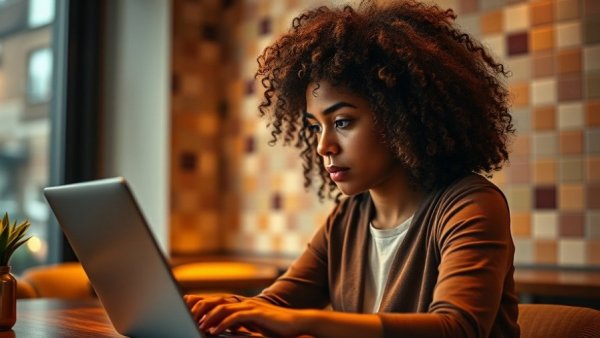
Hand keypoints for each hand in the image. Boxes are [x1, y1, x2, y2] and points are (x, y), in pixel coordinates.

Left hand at [197, 298, 312, 336]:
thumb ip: (236, 323)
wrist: (296, 324)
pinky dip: (223, 324)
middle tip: (186, 316)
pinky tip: (214, 332)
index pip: (216, 300)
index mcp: (240, 304)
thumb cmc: (274, 326)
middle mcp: (243, 302)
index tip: (185, 304)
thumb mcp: (251, 325)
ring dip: (209, 317)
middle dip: (199, 307)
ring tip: (199, 326)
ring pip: (223, 307)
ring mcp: (250, 306)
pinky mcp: (257, 313)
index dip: (200, 301)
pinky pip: (235, 317)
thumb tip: (219, 327)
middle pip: (216, 300)